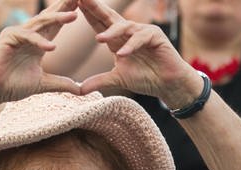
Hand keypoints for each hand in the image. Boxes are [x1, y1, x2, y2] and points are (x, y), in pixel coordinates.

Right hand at [0, 0, 80, 102]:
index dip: (70, 14)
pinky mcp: (7, 39)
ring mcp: (17, 34)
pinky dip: (39, 42)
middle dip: (66, 6)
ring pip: (40, 23)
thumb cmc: (11, 86)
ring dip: (58, 18)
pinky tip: (51, 48)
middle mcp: (28, 34)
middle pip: (51, 17)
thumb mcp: (43, 84)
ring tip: (75, 15)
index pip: (57, 24)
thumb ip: (61, 84)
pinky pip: (27, 37)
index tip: (87, 6)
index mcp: (38, 42)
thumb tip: (80, 90)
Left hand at [79, 0, 202, 108]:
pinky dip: (131, 46)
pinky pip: (141, 38)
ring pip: (125, 27)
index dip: (87, 13)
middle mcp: (128, 32)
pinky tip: (123, 54)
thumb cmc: (145, 78)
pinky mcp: (156, 37)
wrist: (167, 85)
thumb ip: (99, 81)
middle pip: (109, 17)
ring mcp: (143, 32)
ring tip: (99, 40)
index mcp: (117, 39)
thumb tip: (79, 90)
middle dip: (95, 8)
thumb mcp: (117, 79)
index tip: (73, 4)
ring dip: (112, 33)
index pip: (99, 23)